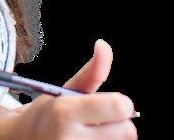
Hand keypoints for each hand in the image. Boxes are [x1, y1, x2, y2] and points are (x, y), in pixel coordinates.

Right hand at [0, 39, 136, 139]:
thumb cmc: (45, 115)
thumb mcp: (64, 91)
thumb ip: (91, 72)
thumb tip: (104, 44)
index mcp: (65, 112)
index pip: (120, 108)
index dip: (122, 105)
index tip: (114, 105)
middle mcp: (68, 138)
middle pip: (128, 132)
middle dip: (120, 125)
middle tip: (104, 122)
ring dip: (112, 138)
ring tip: (93, 134)